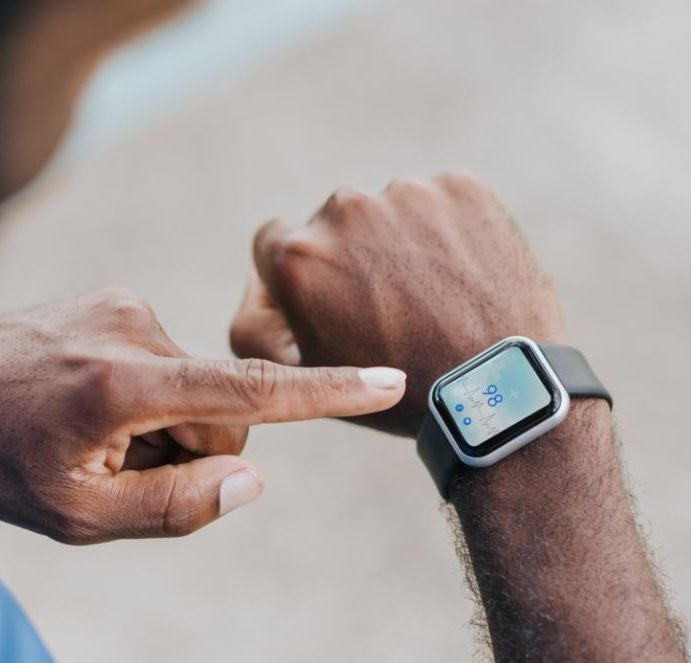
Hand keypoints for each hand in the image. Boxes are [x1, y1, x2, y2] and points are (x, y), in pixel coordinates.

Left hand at [0, 289, 404, 543]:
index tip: (387, 380)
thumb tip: (251, 477)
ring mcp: (119, 304)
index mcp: (125, 385)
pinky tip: (82, 407)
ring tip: (88, 437)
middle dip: (188, 450)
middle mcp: (131, 328)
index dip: (327, 393)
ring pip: (190, 385)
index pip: (250, 393)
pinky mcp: (109, 297)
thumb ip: (176, 506)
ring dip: (159, 424)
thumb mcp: (78, 517)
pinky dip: (142, 394)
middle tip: (115, 469)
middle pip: (219, 410)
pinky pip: (160, 359)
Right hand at [229, 172, 566, 436]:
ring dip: (400, 241)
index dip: (301, 273)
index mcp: (296, 254)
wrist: (496, 388)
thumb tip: (259, 280)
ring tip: (432, 296)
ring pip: (389, 210)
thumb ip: (252, 324)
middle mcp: (343, 209)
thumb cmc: (392, 390)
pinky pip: (441, 202)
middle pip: (333, 222)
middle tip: (390, 306)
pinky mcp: (461, 186)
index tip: (332, 298)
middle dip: (351, 254)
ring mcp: (406, 193)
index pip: (274, 240)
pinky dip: (447, 230)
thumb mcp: (298, 373)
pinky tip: (461, 276)